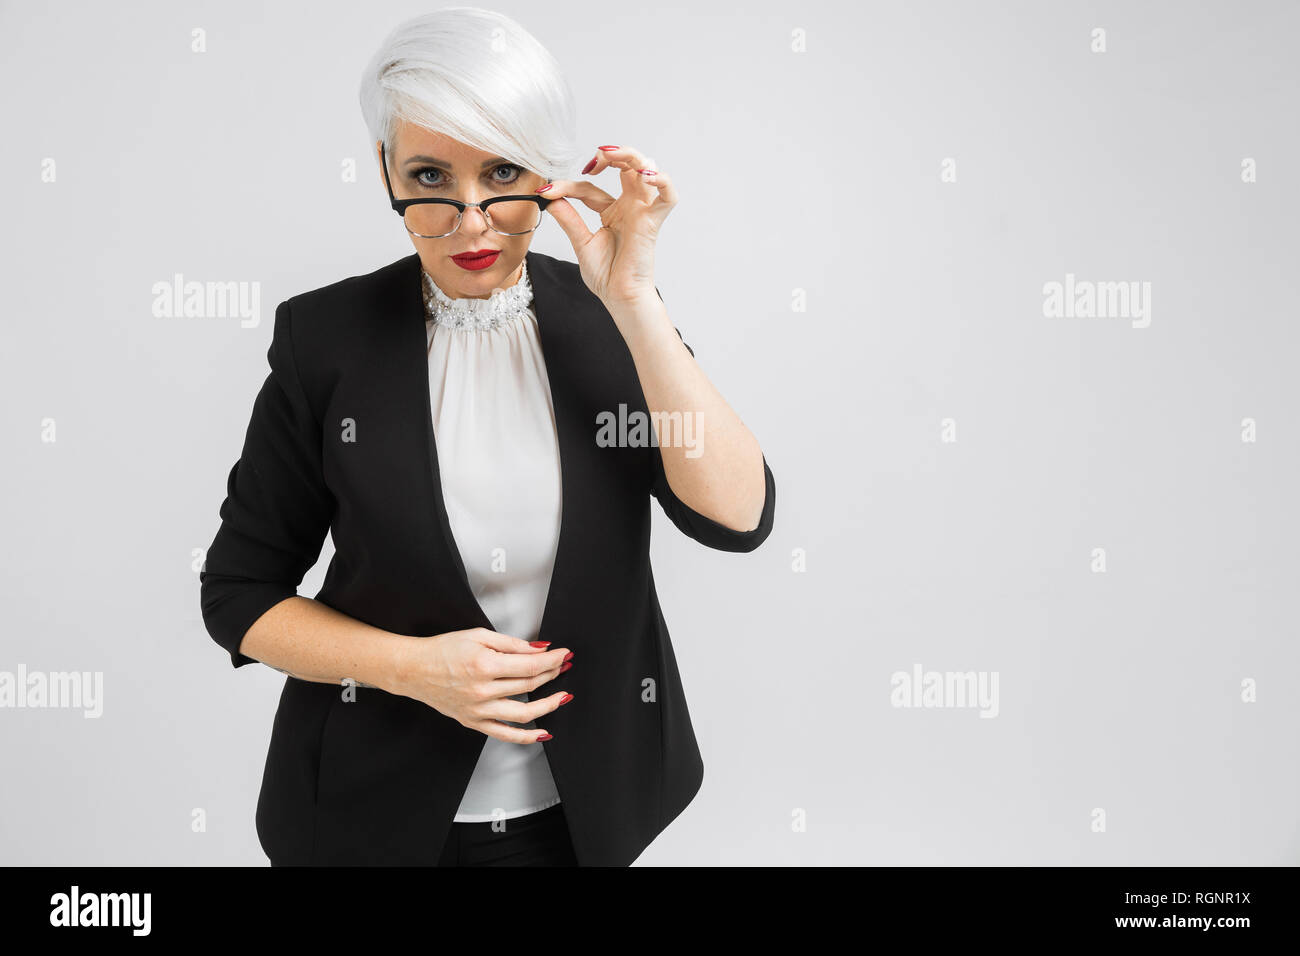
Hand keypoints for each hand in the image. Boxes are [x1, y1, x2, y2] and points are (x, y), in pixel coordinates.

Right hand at [391, 627, 573, 743]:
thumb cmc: (443, 650)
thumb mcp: (478, 635)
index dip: (552, 660)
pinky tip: (543, 732)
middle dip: (552, 674)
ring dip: (548, 705)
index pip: (530, 665)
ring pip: (523, 714)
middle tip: (563, 667)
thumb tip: (539, 649)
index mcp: (484, 665)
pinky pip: (505, 735)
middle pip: (529, 686)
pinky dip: (527, 737)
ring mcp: (478, 710)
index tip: (564, 654)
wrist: (414, 669)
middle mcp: (483, 691)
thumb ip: (511, 643)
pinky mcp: (473, 722)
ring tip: (562, 696)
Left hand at [537, 144, 677, 306]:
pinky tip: (646, 175)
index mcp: (612, 211)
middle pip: (626, 166)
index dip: (567, 187)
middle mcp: (630, 206)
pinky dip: (663, 181)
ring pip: (647, 169)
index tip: (546, 192)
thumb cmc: (607, 275)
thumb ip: (569, 219)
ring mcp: (642, 211)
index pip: (589, 188)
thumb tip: (550, 198)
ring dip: (631, 156)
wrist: (619, 297)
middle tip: (590, 161)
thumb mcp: (581, 242)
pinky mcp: (652, 221)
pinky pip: (668, 196)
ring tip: (609, 156)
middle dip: (610, 156)